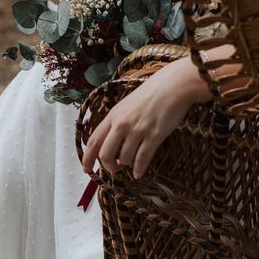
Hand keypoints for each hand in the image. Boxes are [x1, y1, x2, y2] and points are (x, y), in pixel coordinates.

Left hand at [81, 54, 212, 178]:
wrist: (172, 86)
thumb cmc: (149, 95)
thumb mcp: (125, 106)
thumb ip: (116, 123)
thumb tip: (110, 145)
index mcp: (112, 116)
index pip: (93, 141)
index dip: (87, 158)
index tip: (86, 169)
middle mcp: (122, 124)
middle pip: (105, 154)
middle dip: (108, 167)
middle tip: (115, 169)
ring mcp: (138, 130)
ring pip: (124, 159)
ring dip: (126, 166)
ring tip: (131, 164)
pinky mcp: (154, 135)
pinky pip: (142, 159)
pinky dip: (139, 169)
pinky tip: (139, 173)